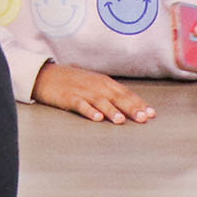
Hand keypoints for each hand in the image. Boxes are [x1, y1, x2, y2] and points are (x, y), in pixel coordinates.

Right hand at [33, 62, 155, 123]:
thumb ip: (109, 93)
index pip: (125, 93)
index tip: (151, 114)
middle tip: (143, 119)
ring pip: (100, 101)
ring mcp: (81, 91)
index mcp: (103, 82)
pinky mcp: (68, 97)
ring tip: (121, 120)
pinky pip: (80, 105)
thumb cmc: (71, 81)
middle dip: (131, 108)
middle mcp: (95, 85)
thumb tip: (129, 106)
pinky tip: (96, 118)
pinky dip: (88, 111)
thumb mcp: (92, 83)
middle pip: (116, 97)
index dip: (139, 103)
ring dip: (111, 111)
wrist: (45, 75)